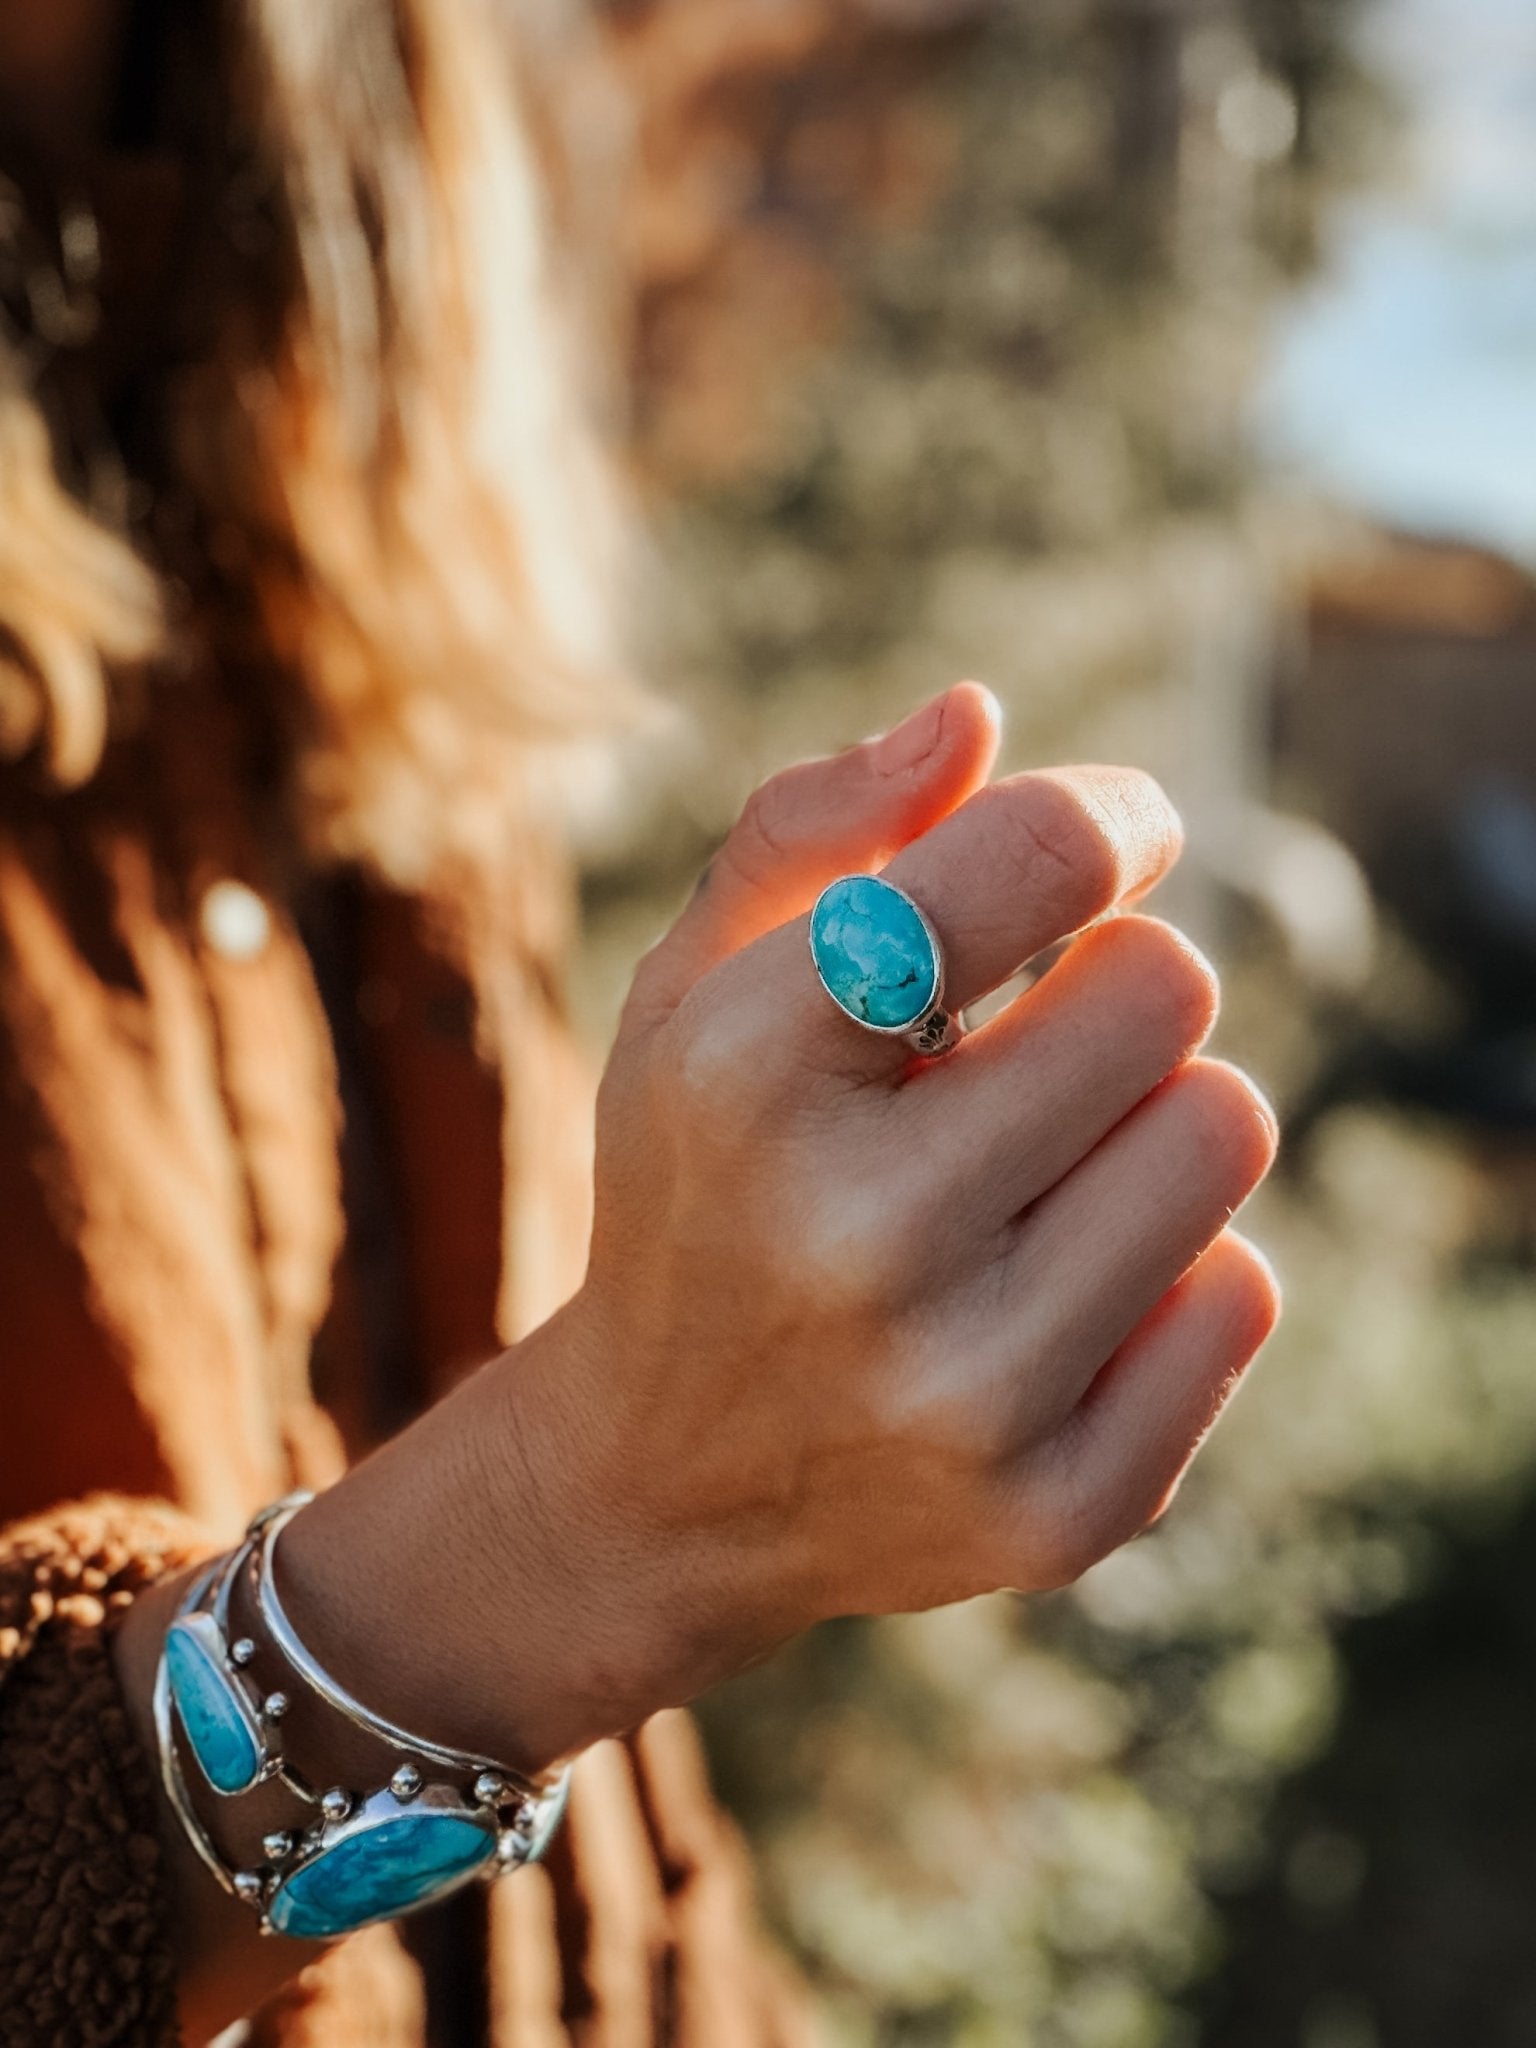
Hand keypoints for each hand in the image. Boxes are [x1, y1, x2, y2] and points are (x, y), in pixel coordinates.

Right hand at [279, 683, 1277, 1772]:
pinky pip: (1242, 1292)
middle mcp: (856, 1239)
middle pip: (1170, 987)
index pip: (1038, 858)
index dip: (1107, 818)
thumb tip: (980, 718)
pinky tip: (1051, 1297)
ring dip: (1145, 1121)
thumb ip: (816, 825)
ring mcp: (967, 1394)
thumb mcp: (694, 987)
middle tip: (1025, 1048)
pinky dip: (1170, 1269)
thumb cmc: (702, 1182)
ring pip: (1224, 1129)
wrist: (662, 1485)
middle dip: (1110, 986)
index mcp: (748, 1071)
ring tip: (1034, 1175)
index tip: (1111, 837)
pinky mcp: (1058, 1510)